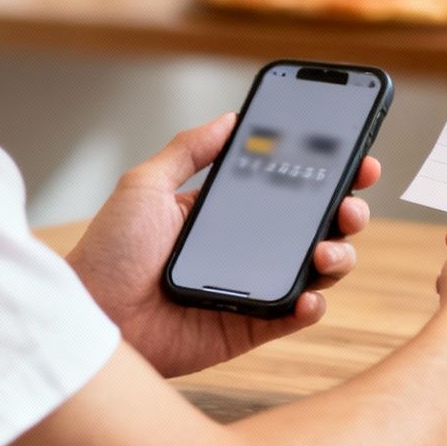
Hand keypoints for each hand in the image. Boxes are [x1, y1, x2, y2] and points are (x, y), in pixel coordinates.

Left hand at [66, 112, 382, 377]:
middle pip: (318, 227)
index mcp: (228, 214)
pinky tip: (309, 294)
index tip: (356, 158)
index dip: (329, 174)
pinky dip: (313, 305)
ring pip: (319, 270)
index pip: (291, 189)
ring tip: (326, 249)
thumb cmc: (107, 253)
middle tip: (350, 204)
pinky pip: (296, 316)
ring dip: (339, 255)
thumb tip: (231, 117)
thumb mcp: (144, 185)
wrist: (91, 316)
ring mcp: (254, 289)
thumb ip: (189, 150)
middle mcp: (248, 250)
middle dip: (348, 212)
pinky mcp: (251, 328)